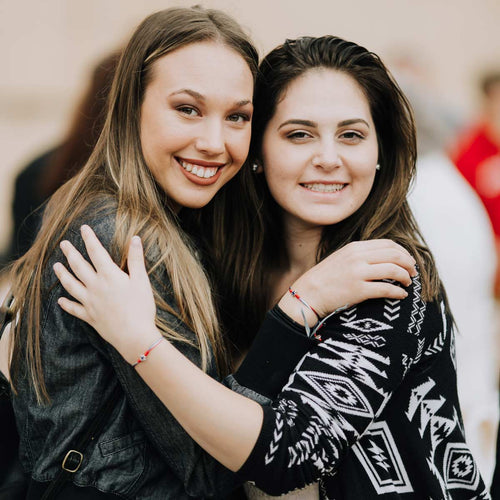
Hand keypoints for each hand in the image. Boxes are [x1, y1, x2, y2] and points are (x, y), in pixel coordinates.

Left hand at [53, 225, 158, 363]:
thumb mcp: (141, 280)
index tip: (83, 228)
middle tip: (63, 244)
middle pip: (79, 266)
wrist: (134, 335)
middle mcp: (95, 287)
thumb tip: (135, 238)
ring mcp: (90, 302)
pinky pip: (74, 309)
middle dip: (70, 253)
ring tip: (55, 266)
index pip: (96, 252)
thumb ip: (136, 259)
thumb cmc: (141, 307)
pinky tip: (60, 300)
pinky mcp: (90, 317)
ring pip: (71, 285)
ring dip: (62, 275)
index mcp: (109, 276)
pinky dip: (66, 304)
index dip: (89, 239)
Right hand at [280, 239, 416, 322]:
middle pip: (394, 255)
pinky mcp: (359, 290)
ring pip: (394, 270)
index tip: (408, 261)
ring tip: (408, 283)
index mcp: (354, 248)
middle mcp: (357, 257)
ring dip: (406, 277)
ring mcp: (358, 273)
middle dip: (409, 264)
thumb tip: (383, 257)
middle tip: (413, 272)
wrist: (308, 294)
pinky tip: (401, 295)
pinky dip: (398, 292)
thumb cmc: (325, 278)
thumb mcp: (341, 258)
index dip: (403, 252)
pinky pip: (386, 289)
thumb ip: (360, 255)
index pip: (388, 244)